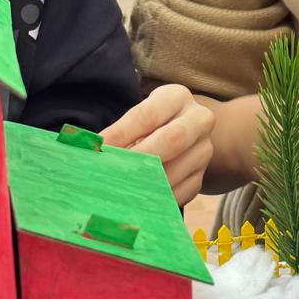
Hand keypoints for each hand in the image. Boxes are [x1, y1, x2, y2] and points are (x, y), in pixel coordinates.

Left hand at [101, 85, 214, 206]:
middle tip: (112, 172)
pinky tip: (137, 201)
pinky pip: (180, 192)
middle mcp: (198, 120)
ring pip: (176, 171)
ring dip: (145, 184)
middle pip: (173, 140)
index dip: (121, 134)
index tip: (98, 149)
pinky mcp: (201, 176)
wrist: (186, 131)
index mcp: (177, 97)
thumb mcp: (140, 116)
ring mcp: (204, 150)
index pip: (147, 116)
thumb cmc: (152, 122)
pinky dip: (156, 199)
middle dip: (139, 158)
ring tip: (118, 190)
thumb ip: (121, 132)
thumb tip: (94, 153)